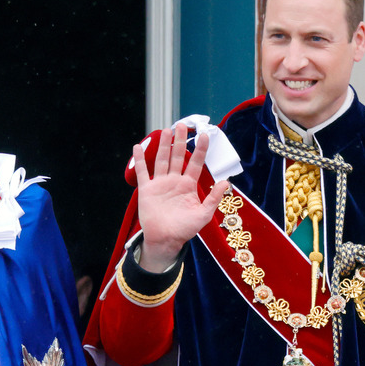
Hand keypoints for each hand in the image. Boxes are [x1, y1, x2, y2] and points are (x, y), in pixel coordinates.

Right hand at [134, 123, 230, 271]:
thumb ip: (214, 197)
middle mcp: (174, 181)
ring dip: (164, 145)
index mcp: (188, 185)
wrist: (165, 240)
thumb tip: (227, 182)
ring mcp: (160, 184)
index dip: (200, 150)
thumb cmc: (185, 229)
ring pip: (162, 160)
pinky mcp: (146, 189)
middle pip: (178, 156)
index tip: (204, 135)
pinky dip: (140, 160)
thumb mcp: (204, 214)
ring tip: (166, 130)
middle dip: (180, 141)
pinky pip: (143, 172)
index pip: (195, 163)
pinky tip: (138, 147)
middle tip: (182, 125)